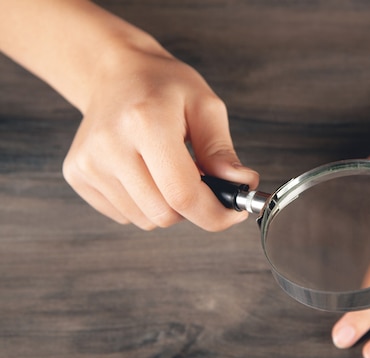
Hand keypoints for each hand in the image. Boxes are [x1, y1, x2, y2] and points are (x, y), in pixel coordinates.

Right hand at [62, 47, 257, 230]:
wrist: (116, 74)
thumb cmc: (165, 87)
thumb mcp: (205, 106)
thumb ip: (222, 150)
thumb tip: (242, 183)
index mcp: (146, 123)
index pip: (183, 194)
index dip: (214, 213)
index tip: (232, 212)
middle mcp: (110, 145)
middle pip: (165, 214)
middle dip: (192, 207)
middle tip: (199, 180)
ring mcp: (88, 163)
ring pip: (145, 220)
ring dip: (167, 206)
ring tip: (167, 169)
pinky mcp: (77, 175)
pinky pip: (125, 215)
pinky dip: (144, 203)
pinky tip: (144, 172)